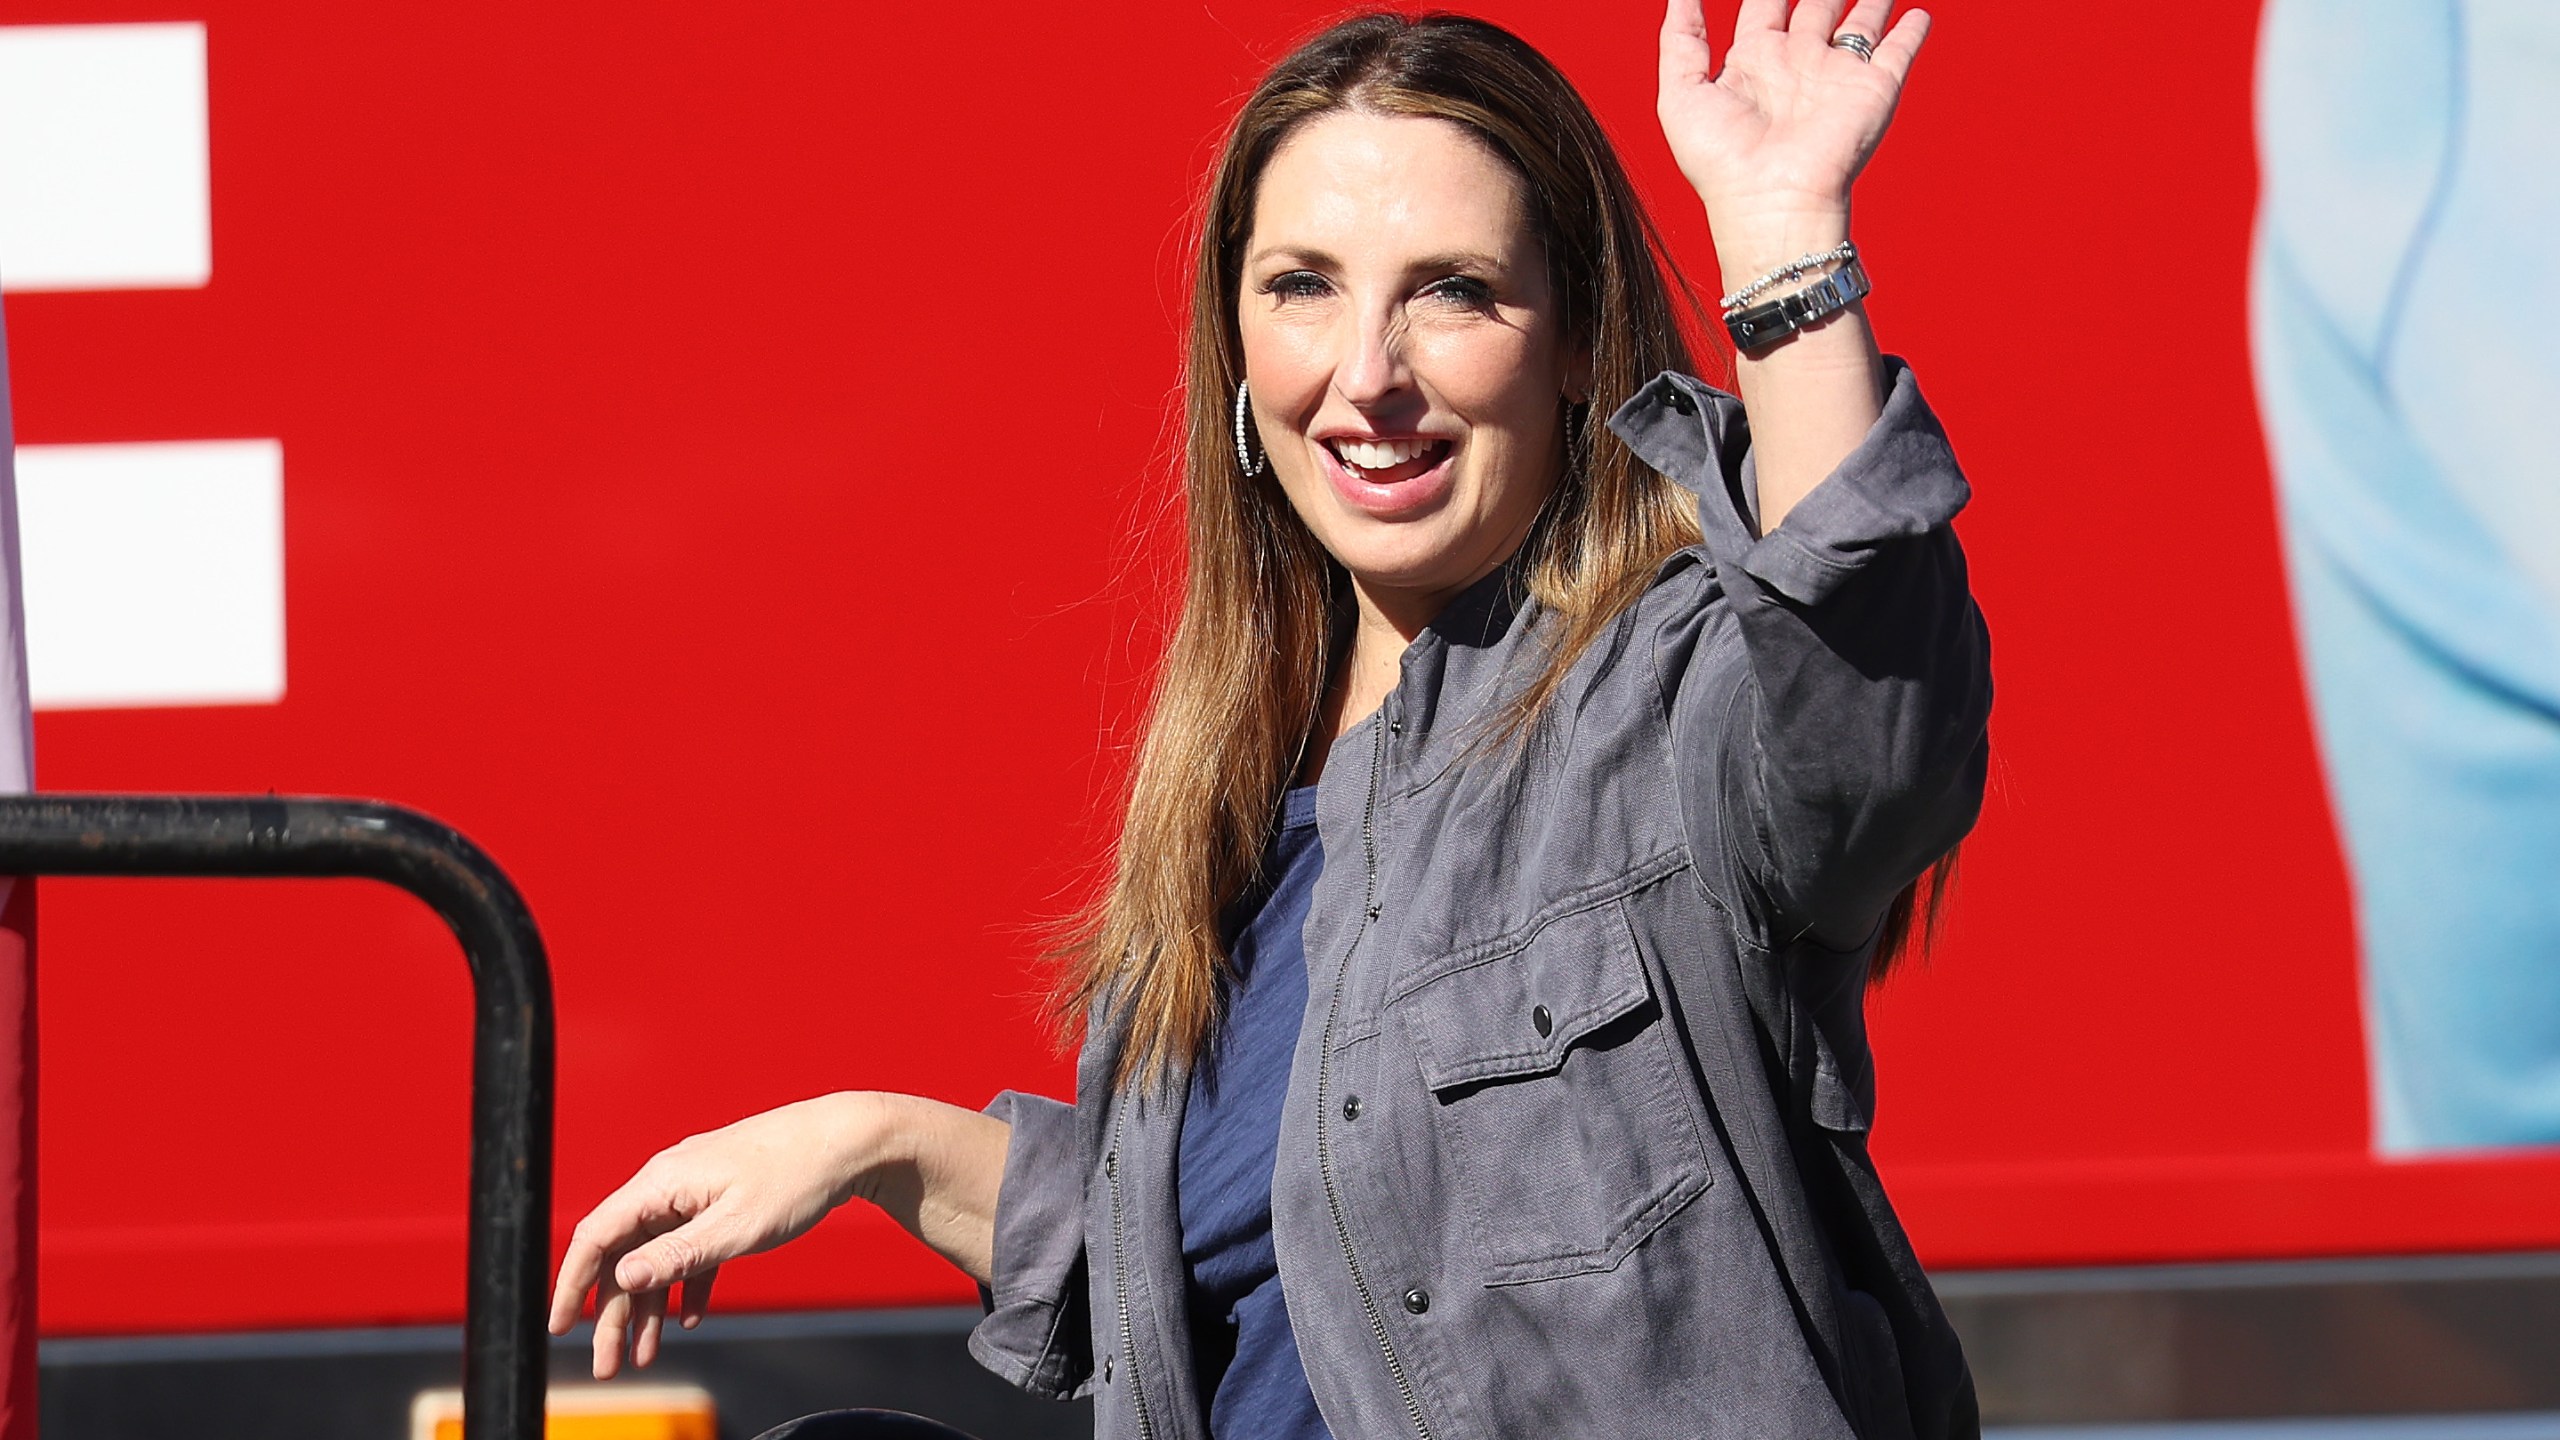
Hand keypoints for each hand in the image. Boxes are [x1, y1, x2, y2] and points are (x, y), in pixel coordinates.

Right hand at [547, 1094, 876, 1377]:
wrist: (851, 1139)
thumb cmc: (796, 1176)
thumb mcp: (736, 1227)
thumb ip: (677, 1255)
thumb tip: (622, 1277)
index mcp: (662, 1183)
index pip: (596, 1236)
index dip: (572, 1284)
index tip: (560, 1327)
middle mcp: (670, 1183)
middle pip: (625, 1254)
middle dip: (611, 1313)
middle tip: (610, 1365)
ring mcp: (697, 1190)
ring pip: (657, 1255)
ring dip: (649, 1306)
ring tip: (646, 1354)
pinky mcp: (723, 1199)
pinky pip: (691, 1247)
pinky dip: (686, 1282)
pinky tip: (690, 1316)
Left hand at [1657, 0, 1928, 270]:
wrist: (1772, 204)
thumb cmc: (1722, 161)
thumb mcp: (1681, 95)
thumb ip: (1680, 39)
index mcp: (1754, 62)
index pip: (1763, 6)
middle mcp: (1798, 65)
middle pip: (1816, 8)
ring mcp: (1837, 76)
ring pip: (1860, 22)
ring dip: (1871, 0)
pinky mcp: (1873, 89)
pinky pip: (1899, 51)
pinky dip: (1911, 31)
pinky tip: (1918, 15)